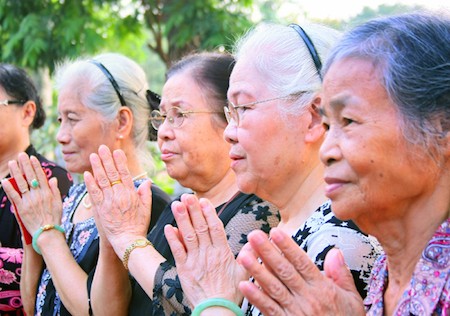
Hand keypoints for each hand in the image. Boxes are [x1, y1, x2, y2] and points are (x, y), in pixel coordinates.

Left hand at [2, 153, 62, 234]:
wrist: (48, 232)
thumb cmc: (54, 218)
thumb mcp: (59, 203)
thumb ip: (55, 190)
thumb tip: (53, 179)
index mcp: (47, 193)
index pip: (41, 176)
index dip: (36, 166)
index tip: (32, 158)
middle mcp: (38, 194)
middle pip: (30, 177)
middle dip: (25, 165)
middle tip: (21, 155)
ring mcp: (29, 201)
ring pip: (21, 183)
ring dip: (16, 172)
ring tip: (12, 163)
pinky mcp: (21, 208)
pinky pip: (14, 196)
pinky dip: (8, 188)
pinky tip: (4, 181)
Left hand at [84, 145, 151, 257]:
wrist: (128, 241)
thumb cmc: (138, 226)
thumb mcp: (146, 209)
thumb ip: (146, 194)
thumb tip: (148, 181)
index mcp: (131, 194)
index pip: (124, 173)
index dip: (120, 161)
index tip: (116, 151)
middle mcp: (120, 195)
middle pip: (112, 173)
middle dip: (107, 159)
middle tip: (102, 148)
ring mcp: (109, 201)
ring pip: (102, 180)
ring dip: (97, 167)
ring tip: (93, 156)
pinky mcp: (100, 209)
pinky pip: (94, 193)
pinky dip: (90, 183)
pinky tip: (87, 174)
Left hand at [165, 194, 247, 306]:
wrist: (216, 310)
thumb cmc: (231, 292)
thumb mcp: (244, 272)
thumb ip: (249, 253)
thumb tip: (257, 239)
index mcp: (223, 252)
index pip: (215, 227)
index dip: (209, 213)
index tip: (204, 201)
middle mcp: (208, 253)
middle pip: (200, 227)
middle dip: (193, 210)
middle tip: (187, 195)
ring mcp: (195, 261)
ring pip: (188, 236)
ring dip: (182, 219)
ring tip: (177, 204)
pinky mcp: (184, 269)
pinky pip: (177, 251)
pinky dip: (172, 239)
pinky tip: (169, 227)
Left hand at [237, 228, 364, 315]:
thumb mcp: (352, 299)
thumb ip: (341, 274)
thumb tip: (335, 252)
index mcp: (322, 289)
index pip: (302, 263)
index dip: (288, 246)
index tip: (275, 232)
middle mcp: (307, 298)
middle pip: (284, 271)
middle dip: (268, 252)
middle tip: (254, 235)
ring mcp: (295, 312)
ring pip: (273, 288)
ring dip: (257, 271)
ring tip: (244, 256)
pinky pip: (269, 310)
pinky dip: (256, 298)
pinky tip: (244, 285)